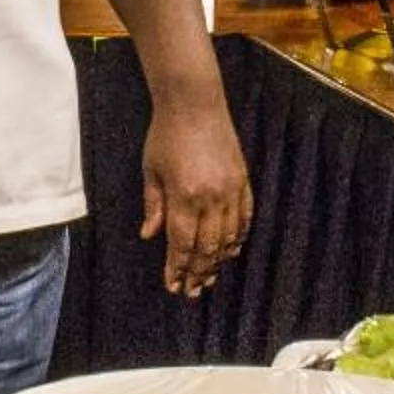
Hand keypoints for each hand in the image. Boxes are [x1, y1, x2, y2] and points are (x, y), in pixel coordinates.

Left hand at [139, 101, 250, 298]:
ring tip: (211, 278)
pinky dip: (238, 237)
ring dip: (218, 260)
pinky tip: (231, 250)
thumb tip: (149, 235)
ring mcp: (230, 189)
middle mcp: (210, 197)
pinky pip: (245, 216)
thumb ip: (153, 205)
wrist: (194, 102)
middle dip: (198, 272)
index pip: (181, 244)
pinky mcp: (242, 179)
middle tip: (193, 291)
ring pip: (228, 236)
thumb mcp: (151, 170)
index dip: (177, 268)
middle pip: (206, 247)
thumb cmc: (166, 134)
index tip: (173, 285)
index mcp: (183, 196)